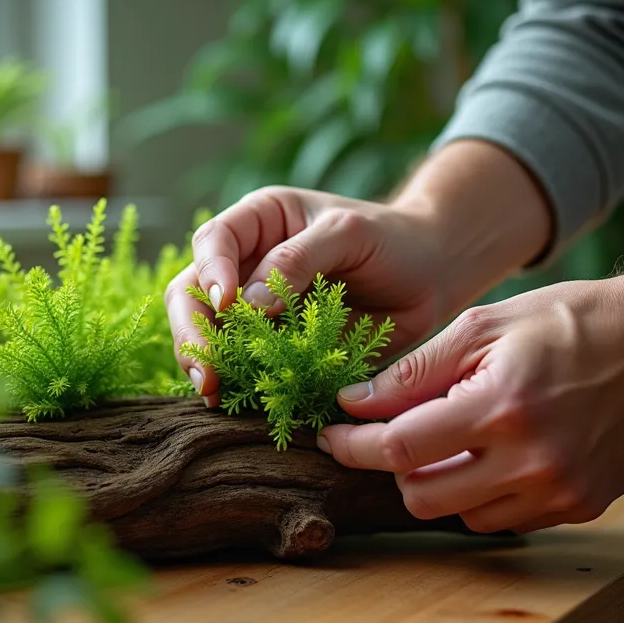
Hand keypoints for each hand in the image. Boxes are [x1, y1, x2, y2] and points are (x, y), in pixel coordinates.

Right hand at [165, 141, 557, 404]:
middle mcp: (246, 262)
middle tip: (207, 368)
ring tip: (214, 391)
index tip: (227, 306)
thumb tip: (248, 305)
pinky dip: (234, 382)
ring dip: (204, 361)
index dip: (210, 274)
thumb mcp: (349, 234)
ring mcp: (256, 308)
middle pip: (192, 292)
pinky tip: (233, 401)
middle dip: (194, 330)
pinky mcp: (274, 346)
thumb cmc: (393, 240)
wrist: (431, 277)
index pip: (214, 241)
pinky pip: (241, 363)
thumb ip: (298, 260)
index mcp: (259, 221)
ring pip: (207, 332)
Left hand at [315, 275, 623, 533]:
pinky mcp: (581, 506)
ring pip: (460, 513)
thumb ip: (417, 369)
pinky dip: (485, 492)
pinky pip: (505, 517)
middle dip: (394, 465)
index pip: (399, 447)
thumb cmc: (575, 321)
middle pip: (421, 494)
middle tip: (393, 431)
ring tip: (454, 435)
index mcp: (501, 405)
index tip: (331, 433)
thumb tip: (355, 402)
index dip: (353, 443)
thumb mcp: (488, 324)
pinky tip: (495, 452)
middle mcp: (532, 459)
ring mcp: (560, 490)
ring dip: (440, 480)